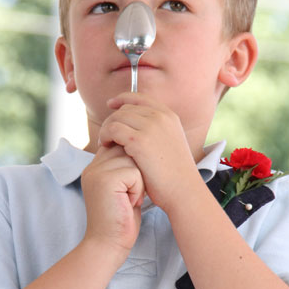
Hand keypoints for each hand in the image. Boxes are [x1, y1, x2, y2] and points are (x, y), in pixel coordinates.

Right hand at [81, 145, 143, 259]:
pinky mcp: (106, 180)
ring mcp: (97, 172)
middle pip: (126, 150)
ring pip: (132, 160)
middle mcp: (92, 167)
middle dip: (136, 173)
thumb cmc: (120, 220)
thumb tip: (139, 152)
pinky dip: (138, 190)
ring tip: (129, 199)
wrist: (108, 245)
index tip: (129, 187)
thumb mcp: (120, 189)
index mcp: (94, 167)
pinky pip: (135, 173)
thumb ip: (122, 169)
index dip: (131, 164)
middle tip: (129, 195)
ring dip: (138, 182)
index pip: (118, 147)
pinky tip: (129, 204)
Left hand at [99, 92, 200, 211]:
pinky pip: (113, 129)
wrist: (183, 190)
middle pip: (125, 108)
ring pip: (116, 117)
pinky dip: (105, 136)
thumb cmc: (174, 174)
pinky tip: (106, 146)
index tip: (111, 104)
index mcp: (169, 115)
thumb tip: (135, 124)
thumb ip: (156, 130)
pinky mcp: (139, 141)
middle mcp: (161, 117)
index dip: (122, 99)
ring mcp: (151, 127)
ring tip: (105, 142)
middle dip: (112, 119)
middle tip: (107, 135)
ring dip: (106, 129)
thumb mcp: (169, 142)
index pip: (139, 97)